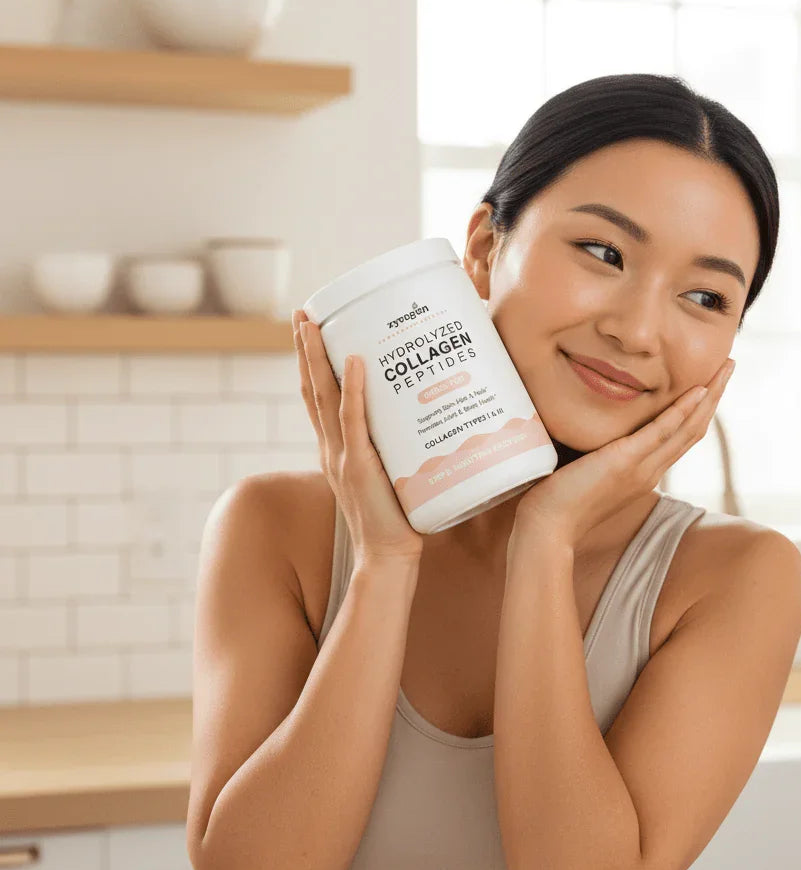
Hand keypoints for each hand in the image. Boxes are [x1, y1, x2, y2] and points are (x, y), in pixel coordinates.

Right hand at [294, 310, 423, 565]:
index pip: (318, 398)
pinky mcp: (360, 468)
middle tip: (302, 311)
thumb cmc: (399, 519)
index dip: (310, 363)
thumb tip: (428, 414)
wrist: (389, 558)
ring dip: (317, 359)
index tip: (309, 328)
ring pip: (324, 398)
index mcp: (336, 449)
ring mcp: (341, 457)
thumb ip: (399, 445)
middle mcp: (331, 448)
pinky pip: (353, 422)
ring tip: (312, 324)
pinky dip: (353, 391)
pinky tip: (355, 362)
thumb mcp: (393, 472)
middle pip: (312, 389)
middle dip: (305, 349)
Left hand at [514, 356, 735, 548]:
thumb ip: (601, 452)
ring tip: (725, 367)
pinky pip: (662, 432)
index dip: (699, 410)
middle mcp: (651, 471)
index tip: (710, 384)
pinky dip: (682, 410)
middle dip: (714, 396)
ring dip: (709, 395)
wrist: (549, 526)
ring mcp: (642, 468)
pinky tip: (697, 390)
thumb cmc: (559, 500)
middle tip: (728, 366)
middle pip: (694, 429)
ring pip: (688, 428)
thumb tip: (594, 430)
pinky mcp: (626, 462)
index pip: (681, 437)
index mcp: (644, 473)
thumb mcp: (589, 471)